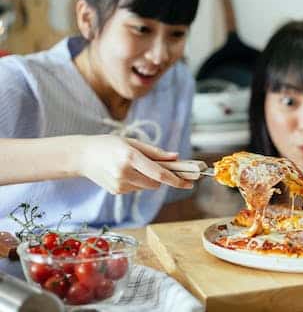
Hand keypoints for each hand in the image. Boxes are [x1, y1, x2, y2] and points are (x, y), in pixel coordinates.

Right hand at [76, 135, 192, 193]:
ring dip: (149, 179)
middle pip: (156, 183)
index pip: (158, 173)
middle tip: (165, 168)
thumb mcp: (132, 143)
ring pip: (147, 187)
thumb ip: (155, 152)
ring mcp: (119, 185)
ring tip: (134, 166)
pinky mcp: (116, 192)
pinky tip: (125, 172)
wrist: (82, 156)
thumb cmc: (109, 145)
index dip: (176, 180)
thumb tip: (176, 158)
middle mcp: (124, 173)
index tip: (189, 183)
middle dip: (163, 177)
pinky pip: (136, 189)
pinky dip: (137, 182)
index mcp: (130, 157)